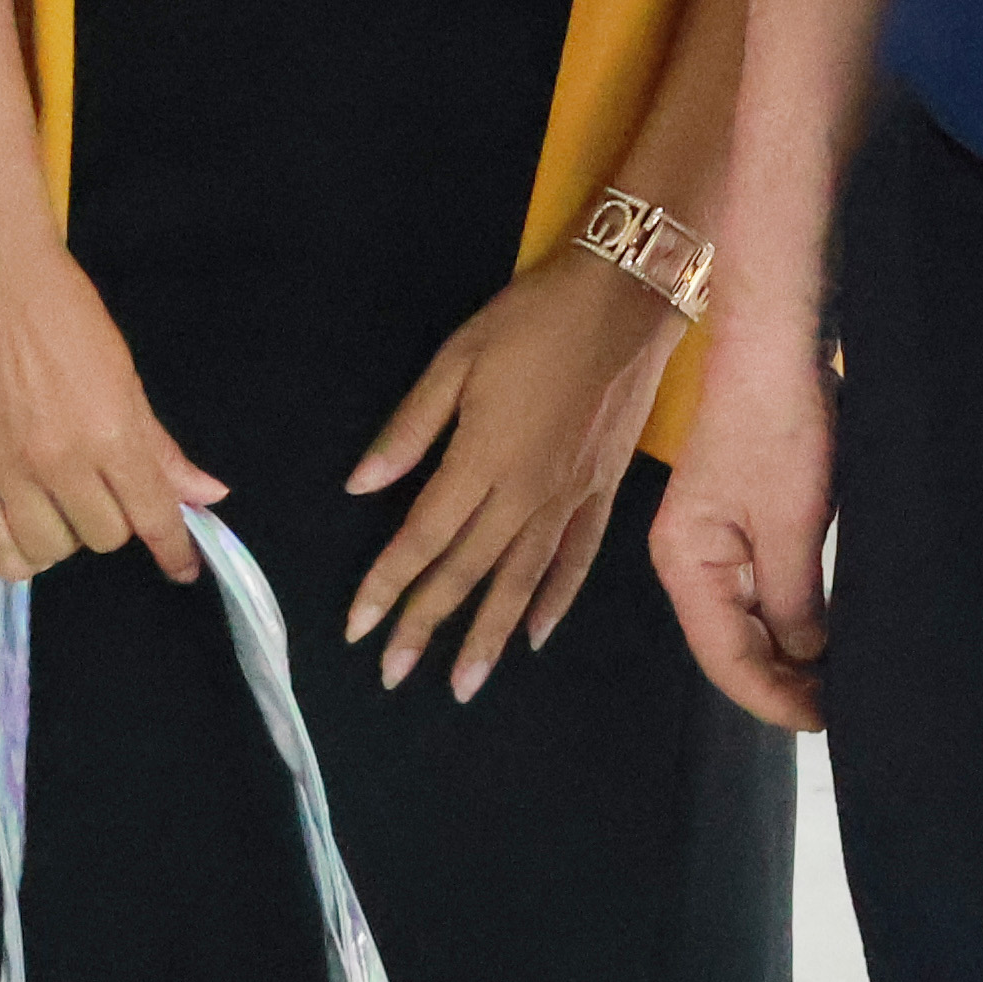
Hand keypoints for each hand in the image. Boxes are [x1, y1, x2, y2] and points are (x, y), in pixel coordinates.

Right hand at [0, 233, 220, 586]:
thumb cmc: (66, 313)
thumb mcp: (125, 375)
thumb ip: (160, 445)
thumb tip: (206, 494)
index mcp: (111, 433)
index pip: (152, 515)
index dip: (173, 548)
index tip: (182, 566)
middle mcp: (62, 462)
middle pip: (104, 537)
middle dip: (115, 520)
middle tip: (106, 488)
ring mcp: (8, 472)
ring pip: (52, 551)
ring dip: (67, 534)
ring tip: (64, 501)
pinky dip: (21, 554)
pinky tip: (30, 528)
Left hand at [342, 254, 685, 698]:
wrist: (628, 297)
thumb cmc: (533, 318)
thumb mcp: (457, 357)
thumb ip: (410, 427)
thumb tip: (359, 484)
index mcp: (481, 459)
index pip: (421, 537)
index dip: (385, 585)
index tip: (355, 629)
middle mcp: (524, 493)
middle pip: (466, 572)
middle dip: (425, 626)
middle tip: (392, 675)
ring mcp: (570, 497)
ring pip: (522, 581)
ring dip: (489, 635)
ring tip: (462, 684)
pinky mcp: (604, 490)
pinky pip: (576, 558)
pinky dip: (555, 600)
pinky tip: (537, 634)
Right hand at [646, 311, 836, 733]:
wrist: (779, 346)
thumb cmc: (779, 424)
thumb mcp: (792, 524)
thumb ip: (794, 603)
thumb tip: (808, 661)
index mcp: (685, 563)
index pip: (725, 658)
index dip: (773, 697)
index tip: (822, 721)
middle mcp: (689, 559)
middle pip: (732, 645)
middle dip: (782, 681)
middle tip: (839, 709)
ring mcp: (713, 540)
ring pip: (748, 620)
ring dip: (790, 652)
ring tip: (837, 682)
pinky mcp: (741, 521)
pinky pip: (762, 588)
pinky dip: (793, 615)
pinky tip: (828, 632)